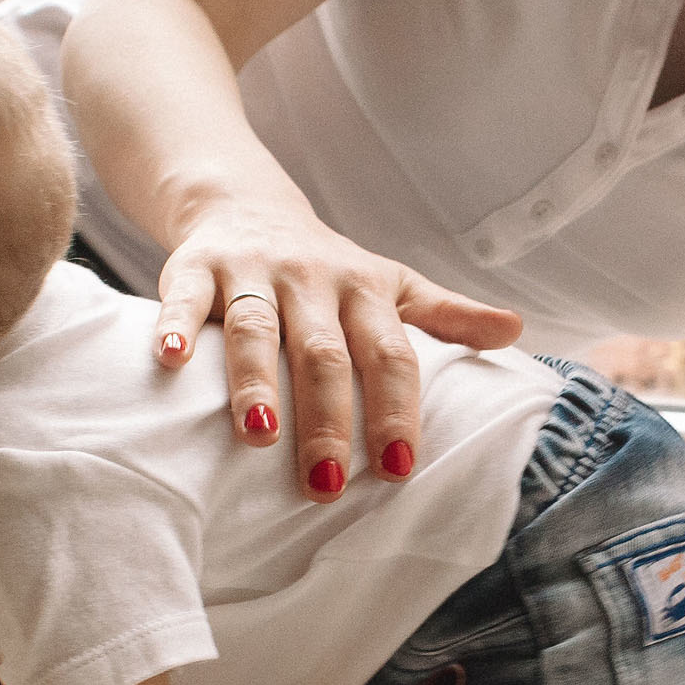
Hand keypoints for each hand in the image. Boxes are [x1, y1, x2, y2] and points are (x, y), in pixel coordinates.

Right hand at [153, 201, 521, 499]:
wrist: (244, 201)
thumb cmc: (325, 267)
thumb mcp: (390, 284)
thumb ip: (446, 315)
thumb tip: (516, 331)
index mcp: (364, 290)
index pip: (388, 354)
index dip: (396, 409)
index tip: (399, 469)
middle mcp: (310, 279)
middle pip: (323, 353)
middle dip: (326, 417)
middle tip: (324, 483)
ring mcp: (251, 271)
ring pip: (255, 329)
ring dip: (255, 382)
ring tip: (255, 437)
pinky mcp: (196, 266)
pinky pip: (184, 298)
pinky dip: (174, 326)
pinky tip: (167, 361)